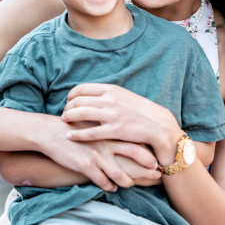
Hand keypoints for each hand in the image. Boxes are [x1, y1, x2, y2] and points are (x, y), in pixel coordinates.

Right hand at [39, 115, 160, 190]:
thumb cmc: (73, 128)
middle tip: (155, 174)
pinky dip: (108, 186)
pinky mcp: (86, 165)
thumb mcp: (93, 124)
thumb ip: (108, 129)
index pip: (136, 139)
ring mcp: (98, 155)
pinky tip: (110, 187)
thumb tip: (122, 133)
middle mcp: (108, 142)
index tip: (158, 158)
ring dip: (127, 182)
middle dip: (146, 166)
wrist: (51, 132)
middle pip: (135, 154)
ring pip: (120, 174)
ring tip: (130, 184)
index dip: (149, 149)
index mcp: (110, 131)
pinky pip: (102, 181)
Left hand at [61, 84, 182, 164]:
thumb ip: (108, 95)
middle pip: (77, 101)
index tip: (69, 103)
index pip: (81, 89)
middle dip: (67, 108)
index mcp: (111, 89)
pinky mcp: (115, 130)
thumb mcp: (124, 96)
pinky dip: (76, 134)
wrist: (159, 125)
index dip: (71, 96)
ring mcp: (112, 114)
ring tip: (65, 122)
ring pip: (80, 114)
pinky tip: (69, 136)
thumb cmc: (141, 112)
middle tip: (65, 115)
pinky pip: (89, 132)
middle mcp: (110, 99)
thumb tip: (92, 95)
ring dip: (68, 118)